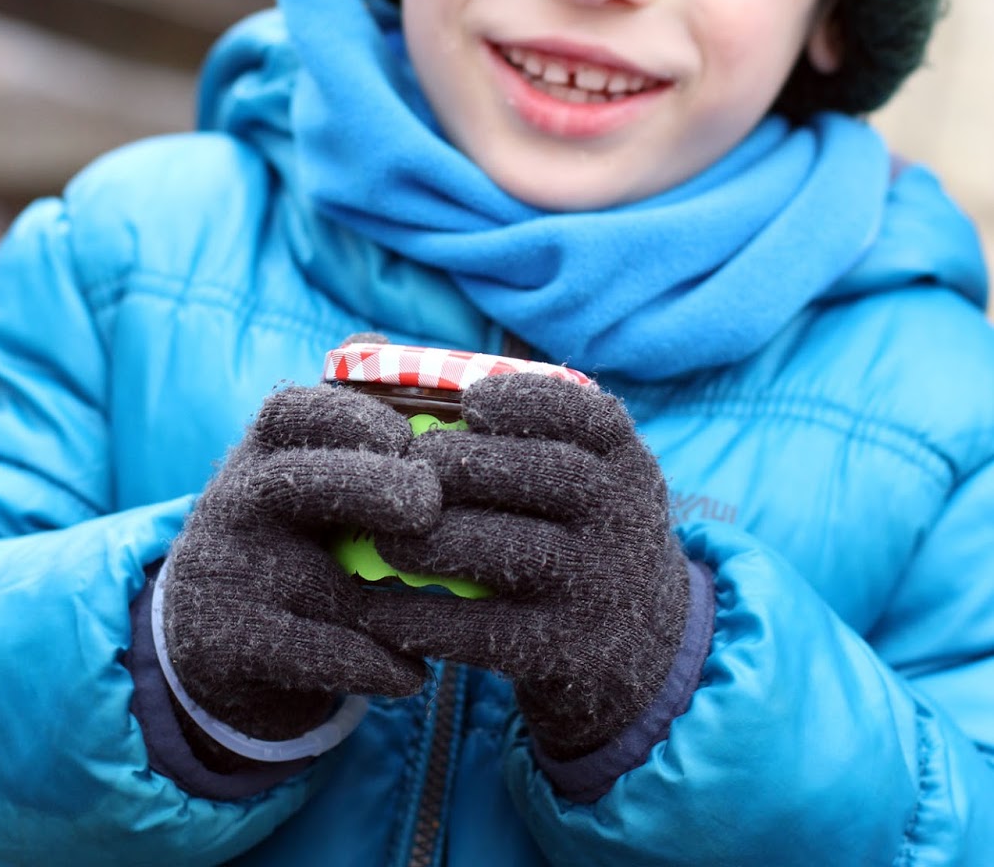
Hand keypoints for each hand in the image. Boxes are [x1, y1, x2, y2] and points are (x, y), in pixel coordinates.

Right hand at [162, 384, 438, 743]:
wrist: (209, 636)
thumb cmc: (294, 528)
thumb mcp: (307, 464)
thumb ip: (357, 414)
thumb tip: (424, 357)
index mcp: (263, 449)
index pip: (295, 409)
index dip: (357, 417)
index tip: (410, 437)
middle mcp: (237, 502)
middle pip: (296, 480)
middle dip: (371, 486)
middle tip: (428, 505)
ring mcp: (228, 574)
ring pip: (312, 580)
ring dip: (388, 594)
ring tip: (447, 598)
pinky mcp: (231, 644)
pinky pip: (312, 654)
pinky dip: (373, 665)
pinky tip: (413, 671)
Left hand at [361, 373, 690, 759]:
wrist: (643, 648)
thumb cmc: (577, 531)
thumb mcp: (590, 476)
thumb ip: (530, 429)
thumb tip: (391, 366)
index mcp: (626, 464)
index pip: (586, 415)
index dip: (523, 401)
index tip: (469, 402)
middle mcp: (622, 519)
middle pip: (535, 474)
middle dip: (457, 464)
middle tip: (401, 468)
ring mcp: (597, 586)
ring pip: (502, 550)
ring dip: (427, 541)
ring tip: (383, 538)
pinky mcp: (565, 651)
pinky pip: (477, 628)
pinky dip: (417, 615)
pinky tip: (375, 609)